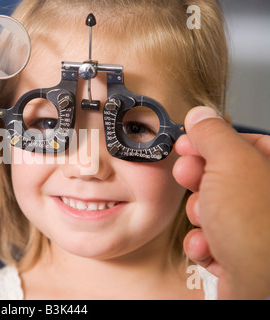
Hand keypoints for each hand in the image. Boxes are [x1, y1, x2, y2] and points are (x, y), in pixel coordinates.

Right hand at [173, 106, 269, 298]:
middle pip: (222, 176)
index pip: (242, 142)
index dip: (211, 141)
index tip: (188, 143)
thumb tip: (200, 115)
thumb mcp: (230, 163)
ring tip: (208, 224)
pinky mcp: (239, 255)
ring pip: (212, 208)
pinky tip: (210, 247)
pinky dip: (203, 243)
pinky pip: (210, 238)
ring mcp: (254, 229)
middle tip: (189, 178)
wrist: (260, 287)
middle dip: (199, 181)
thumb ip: (213, 134)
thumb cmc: (256, 226)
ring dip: (199, 216)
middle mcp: (266, 200)